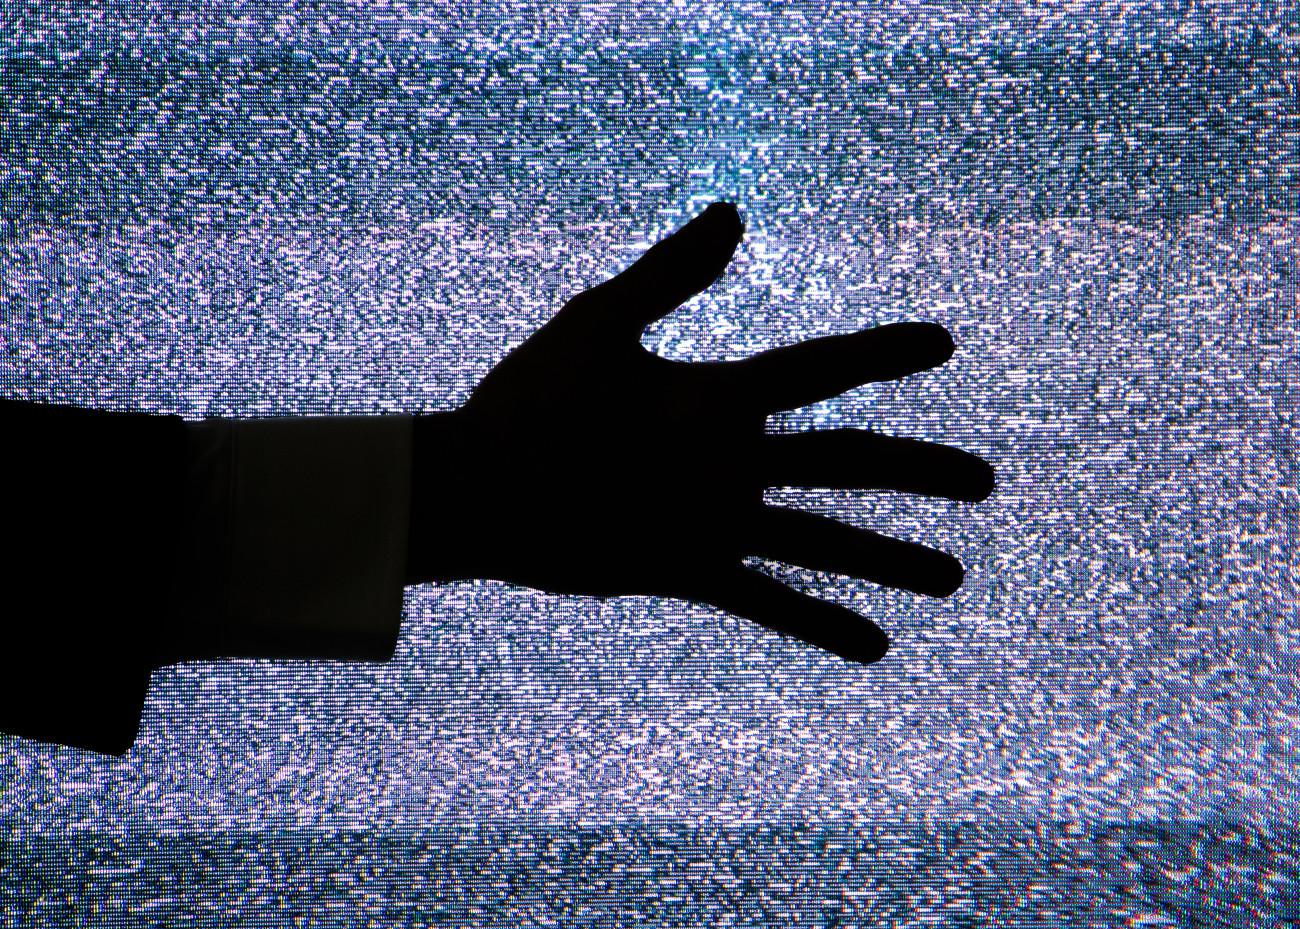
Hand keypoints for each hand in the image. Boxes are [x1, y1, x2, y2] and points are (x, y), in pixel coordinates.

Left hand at [406, 202, 992, 663]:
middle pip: (842, 462)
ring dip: (885, 559)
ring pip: (820, 539)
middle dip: (914, 472)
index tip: (943, 343)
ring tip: (952, 577)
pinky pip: (767, 601)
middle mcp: (728, 460)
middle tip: (985, 482)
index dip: (879, 356)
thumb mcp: (598, 326)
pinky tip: (875, 645)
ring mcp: (713, 518)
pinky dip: (820, 623)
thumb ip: (670, 275)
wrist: (476, 489)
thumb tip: (737, 211)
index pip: (817, 372)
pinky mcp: (687, 568)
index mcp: (715, 399)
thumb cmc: (527, 401)